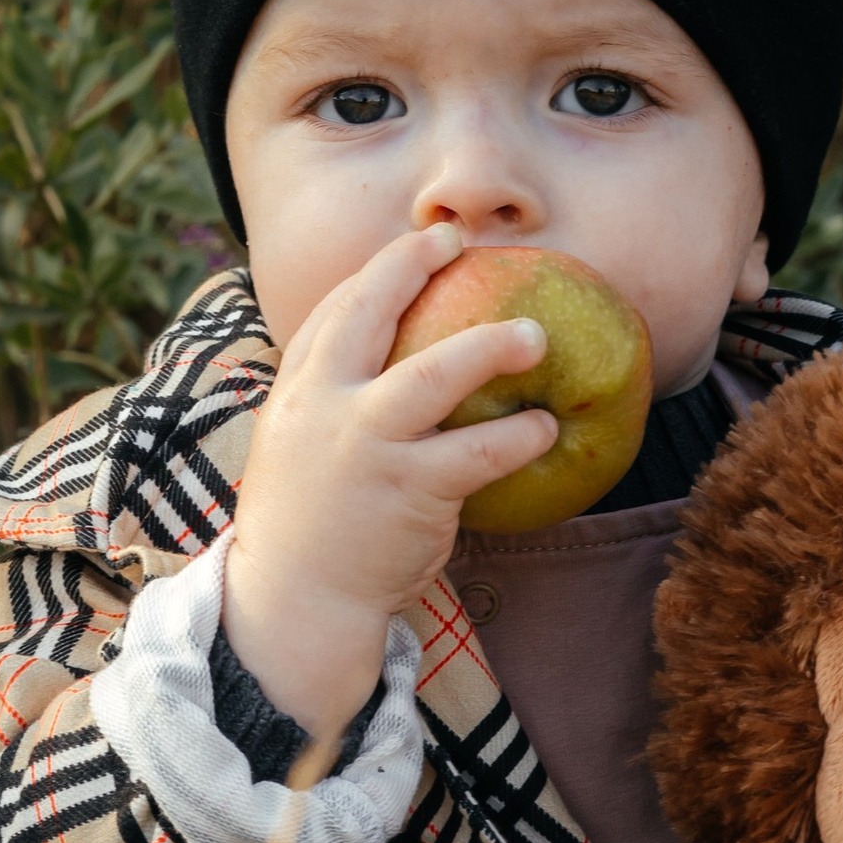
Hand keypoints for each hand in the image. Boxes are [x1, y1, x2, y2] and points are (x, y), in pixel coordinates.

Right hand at [222, 223, 555, 745]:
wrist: (296, 601)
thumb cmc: (311, 528)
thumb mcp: (298, 451)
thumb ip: (332, 407)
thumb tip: (387, 373)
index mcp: (295, 394)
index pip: (331, 313)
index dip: (376, 272)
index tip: (417, 246)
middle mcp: (323, 406)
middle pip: (368, 311)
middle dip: (412, 263)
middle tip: (459, 241)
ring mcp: (366, 445)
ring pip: (435, 373)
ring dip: (491, 346)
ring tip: (535, 337)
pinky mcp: (408, 490)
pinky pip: (478, 452)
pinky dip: (519, 437)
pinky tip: (546, 429)